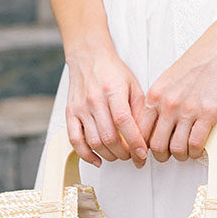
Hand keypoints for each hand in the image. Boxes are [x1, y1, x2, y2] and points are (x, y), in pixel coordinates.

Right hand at [65, 42, 147, 168]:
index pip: (124, 122)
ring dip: (109, 155)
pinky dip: (86, 155)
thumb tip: (145, 135)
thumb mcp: (133, 85)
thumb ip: (139, 110)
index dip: (134, 142)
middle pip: (109, 136)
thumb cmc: (112, 71)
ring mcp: (81, 108)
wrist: (89, 57)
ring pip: (94, 142)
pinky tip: (97, 159)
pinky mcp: (71, 114)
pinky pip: (75, 140)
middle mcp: (94, 100)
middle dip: (124, 153)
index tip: (142, 154)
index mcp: (112, 91)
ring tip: (119, 155)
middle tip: (133, 156)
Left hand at [138, 26, 216, 162]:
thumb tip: (153, 127)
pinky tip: (197, 148)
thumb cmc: (194, 64)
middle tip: (167, 155)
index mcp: (154, 96)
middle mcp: (167, 104)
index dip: (142, 148)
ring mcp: (187, 110)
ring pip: (176, 149)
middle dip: (161, 156)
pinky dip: (195, 152)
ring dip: (180, 156)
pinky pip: (196, 144)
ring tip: (185, 152)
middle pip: (156, 146)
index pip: (140, 132)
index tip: (146, 153)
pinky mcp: (207, 113)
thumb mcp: (166, 81)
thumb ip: (157, 103)